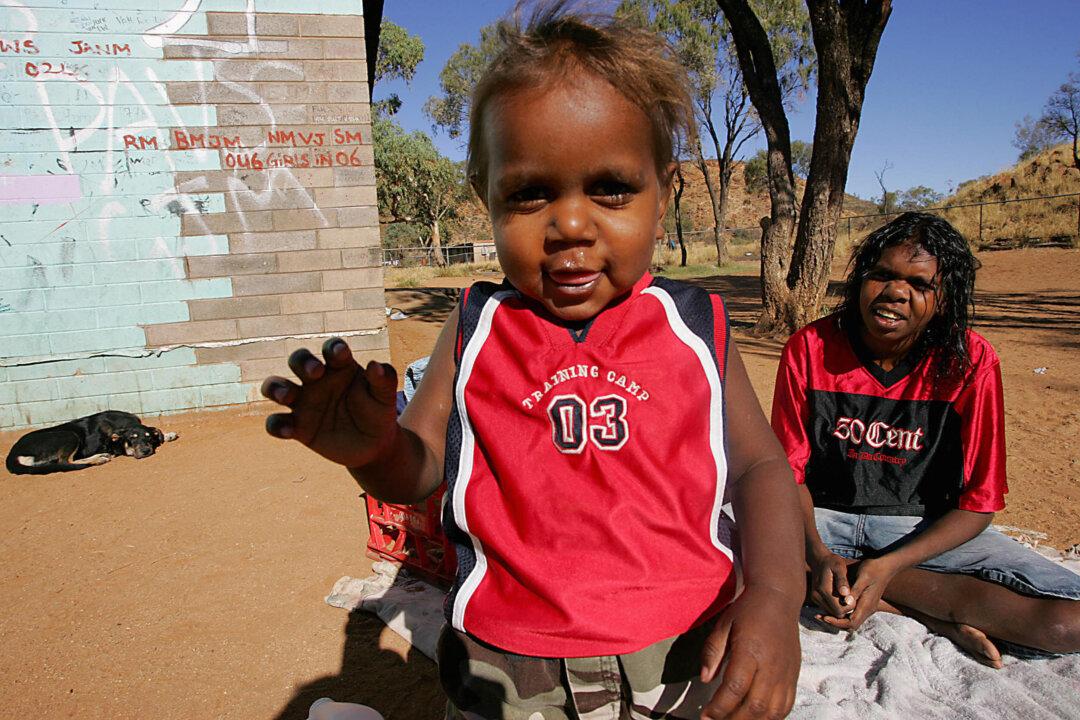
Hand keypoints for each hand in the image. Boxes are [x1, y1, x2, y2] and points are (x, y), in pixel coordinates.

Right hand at [261, 338, 399, 469]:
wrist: (373, 446)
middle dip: (302, 361)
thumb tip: (375, 365)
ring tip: (288, 397)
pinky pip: (276, 422)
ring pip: (275, 386)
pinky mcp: (297, 427)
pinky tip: (289, 431)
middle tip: (316, 373)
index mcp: (340, 367)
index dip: (333, 348)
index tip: (340, 354)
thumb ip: (384, 379)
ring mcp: (304, 403)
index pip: (331, 349)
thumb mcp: (385, 397)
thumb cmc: (377, 413)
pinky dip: (276, 425)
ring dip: (275, 387)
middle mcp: (317, 380)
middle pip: (298, 359)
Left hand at [700, 586, 800, 718]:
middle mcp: (771, 666)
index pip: (735, 688)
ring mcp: (785, 674)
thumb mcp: (723, 625)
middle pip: (755, 706)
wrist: (778, 599)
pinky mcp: (793, 677)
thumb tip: (705, 679)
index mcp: (750, 651)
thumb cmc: (747, 611)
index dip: (719, 707)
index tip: (705, 716)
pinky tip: (755, 717)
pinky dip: (771, 718)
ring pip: (773, 712)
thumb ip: (712, 652)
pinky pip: (785, 707)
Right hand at [807, 547, 855, 618]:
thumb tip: (845, 594)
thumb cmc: (832, 562)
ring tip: (847, 596)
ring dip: (840, 608)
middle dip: (845, 609)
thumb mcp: (839, 567)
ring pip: (831, 612)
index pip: (839, 610)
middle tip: (853, 597)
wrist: (819, 559)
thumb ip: (842, 581)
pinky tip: (841, 597)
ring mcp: (815, 598)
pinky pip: (828, 608)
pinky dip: (835, 606)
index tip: (855, 597)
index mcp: (823, 590)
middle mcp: (817, 596)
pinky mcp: (815, 598)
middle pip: (835, 614)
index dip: (849, 607)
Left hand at [816, 557, 898, 630]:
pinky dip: (842, 614)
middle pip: (850, 625)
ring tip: (822, 614)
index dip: (837, 622)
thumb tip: (846, 603)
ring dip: (838, 620)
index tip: (824, 617)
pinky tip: (831, 607)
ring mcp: (867, 607)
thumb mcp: (862, 577)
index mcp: (867, 605)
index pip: (851, 623)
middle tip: (819, 616)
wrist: (885, 566)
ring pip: (852, 621)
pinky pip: (853, 615)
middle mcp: (868, 609)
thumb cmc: (873, 569)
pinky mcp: (865, 603)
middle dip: (835, 623)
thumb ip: (855, 591)